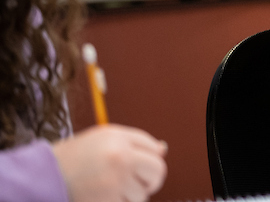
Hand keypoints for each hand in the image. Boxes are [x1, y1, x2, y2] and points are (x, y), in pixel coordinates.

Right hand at [51, 125, 166, 201]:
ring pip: (143, 194)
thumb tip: (163, 149)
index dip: (151, 159)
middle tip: (138, 184)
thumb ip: (132, 143)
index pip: (153, 148)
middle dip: (151, 180)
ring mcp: (115, 179)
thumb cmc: (72, 159)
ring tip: (110, 190)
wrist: (43, 177)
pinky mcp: (107, 200)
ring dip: (130, 197)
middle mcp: (120, 155)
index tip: (142, 167)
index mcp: (118, 136)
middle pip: (158, 170)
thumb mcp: (101, 140)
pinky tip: (102, 197)